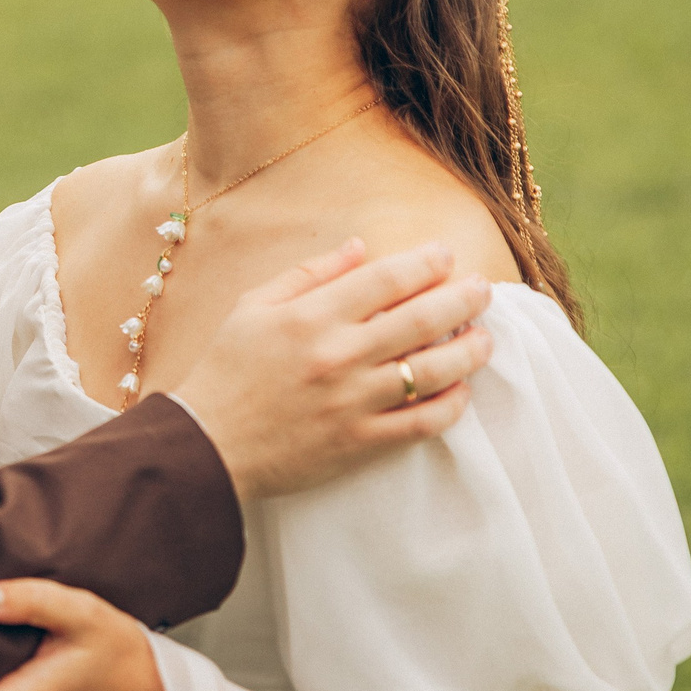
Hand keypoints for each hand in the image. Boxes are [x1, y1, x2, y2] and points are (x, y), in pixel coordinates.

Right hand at [169, 239, 492, 501]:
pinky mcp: (360, 443)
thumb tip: (359, 246)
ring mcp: (353, 401)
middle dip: (461, 299)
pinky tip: (461, 391)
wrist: (205, 445)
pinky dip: (450, 406)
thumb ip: (308, 273)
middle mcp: (338, 355)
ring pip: (431, 371)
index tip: (446, 255)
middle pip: (420, 319)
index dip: (424, 263)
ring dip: (468, 351)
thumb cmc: (224, 370)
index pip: (385, 279)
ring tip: (485, 338)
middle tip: (484, 289)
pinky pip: (421, 423)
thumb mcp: (253, 306)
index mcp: (311, 316)